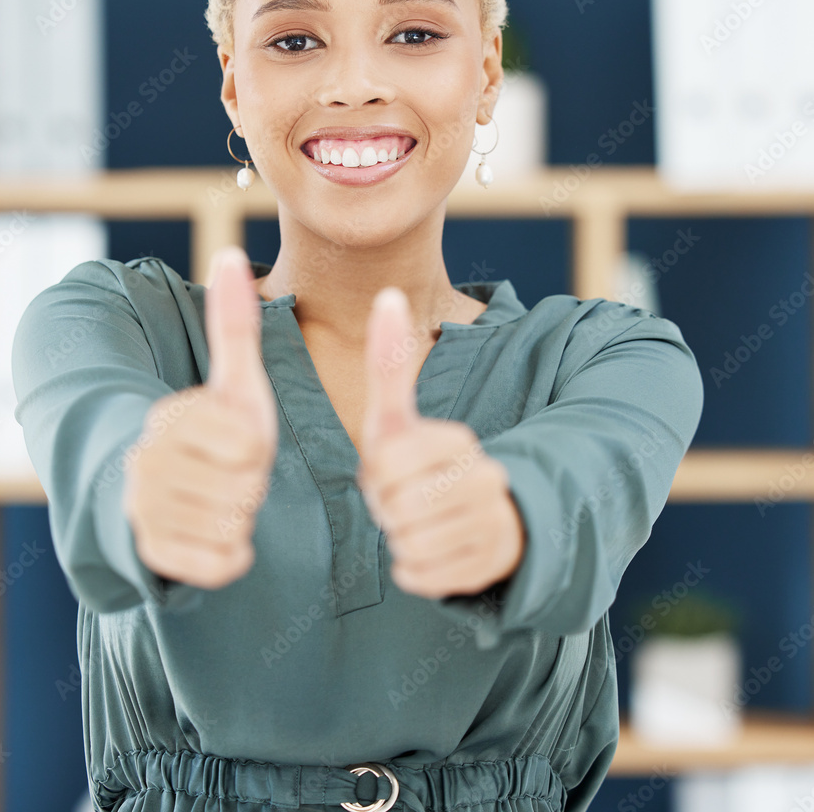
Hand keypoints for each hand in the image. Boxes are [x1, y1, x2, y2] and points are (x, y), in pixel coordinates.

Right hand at [123, 246, 277, 589]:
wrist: (161, 491)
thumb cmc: (213, 434)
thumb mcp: (233, 383)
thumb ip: (234, 324)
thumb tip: (231, 251)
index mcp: (170, 417)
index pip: (251, 446)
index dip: (256, 448)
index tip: (235, 442)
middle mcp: (145, 463)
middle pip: (245, 488)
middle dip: (250, 485)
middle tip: (227, 476)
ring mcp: (142, 511)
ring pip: (233, 525)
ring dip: (239, 518)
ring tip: (217, 500)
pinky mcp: (151, 553)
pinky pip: (221, 564)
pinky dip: (230, 555)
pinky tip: (212, 534)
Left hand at [356, 287, 526, 598]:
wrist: (475, 520)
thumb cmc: (419, 465)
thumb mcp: (397, 420)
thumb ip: (389, 363)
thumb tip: (388, 293)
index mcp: (458, 441)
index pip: (385, 466)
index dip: (377, 475)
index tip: (394, 472)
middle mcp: (485, 479)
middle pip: (397, 508)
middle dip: (388, 510)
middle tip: (404, 502)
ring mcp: (492, 524)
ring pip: (410, 544)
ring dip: (401, 540)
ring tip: (419, 524)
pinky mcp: (489, 566)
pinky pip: (421, 576)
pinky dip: (414, 570)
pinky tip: (430, 551)